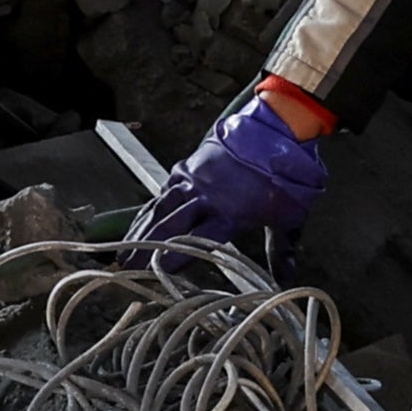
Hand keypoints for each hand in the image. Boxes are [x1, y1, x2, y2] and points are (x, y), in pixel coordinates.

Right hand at [130, 98, 328, 263]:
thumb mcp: (289, 217)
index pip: (199, 239)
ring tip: (122, 253)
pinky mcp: (186, 168)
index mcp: (230, 212)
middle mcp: (205, 197)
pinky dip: (147, 211)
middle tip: (127, 268)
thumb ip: (282, 249)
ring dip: (140, 231)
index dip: (177, 256)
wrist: (275, 131)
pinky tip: (136, 226)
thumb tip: (285, 279)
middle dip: (146, 248)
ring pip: (159, 208)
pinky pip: (161, 193)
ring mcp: (192, 181)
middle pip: (170, 225)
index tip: (157, 271)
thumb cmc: (285, 177)